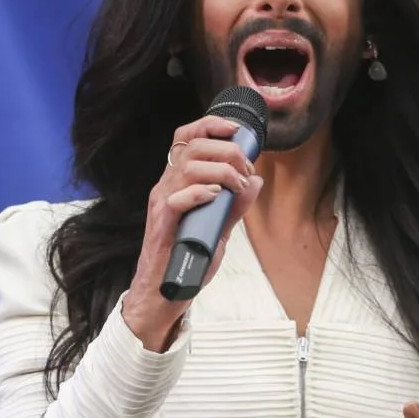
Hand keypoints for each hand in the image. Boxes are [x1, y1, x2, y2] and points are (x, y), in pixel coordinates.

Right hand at [121, 115, 262, 350]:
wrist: (165, 292)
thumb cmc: (188, 257)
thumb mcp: (219, 226)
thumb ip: (236, 204)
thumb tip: (257, 181)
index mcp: (178, 181)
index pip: (186, 138)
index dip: (210, 125)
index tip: (236, 129)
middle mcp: (166, 186)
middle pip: (192, 146)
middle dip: (227, 152)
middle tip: (246, 171)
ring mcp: (161, 203)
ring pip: (187, 167)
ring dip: (221, 171)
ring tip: (236, 187)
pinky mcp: (161, 224)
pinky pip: (176, 198)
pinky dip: (200, 193)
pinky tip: (216, 197)